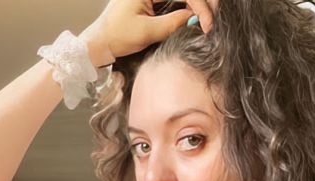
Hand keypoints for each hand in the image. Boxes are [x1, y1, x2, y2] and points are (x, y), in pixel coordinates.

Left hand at [83, 0, 218, 65]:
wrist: (99, 44)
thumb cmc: (117, 36)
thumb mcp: (147, 31)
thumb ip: (173, 23)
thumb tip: (195, 20)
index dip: (200, 6)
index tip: (207, 25)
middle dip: (203, 3)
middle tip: (215, 18)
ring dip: (197, 5)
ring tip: (210, 18)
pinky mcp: (153, 0)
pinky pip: (175, 0)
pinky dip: (188, 8)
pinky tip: (197, 17)